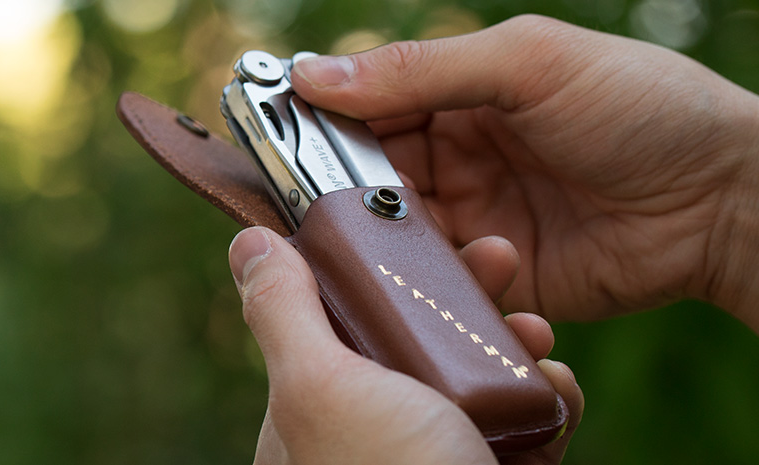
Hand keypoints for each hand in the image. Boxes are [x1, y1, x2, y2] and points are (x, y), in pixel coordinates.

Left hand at [229, 226, 582, 464]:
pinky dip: (541, 400)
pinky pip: (515, 421)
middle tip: (500, 263)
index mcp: (319, 409)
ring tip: (538, 337)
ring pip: (473, 374)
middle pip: (417, 337)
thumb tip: (246, 243)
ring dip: (512, 342)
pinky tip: (556, 393)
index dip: (380, 267)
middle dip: (462, 294)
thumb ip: (285, 314)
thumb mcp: (324, 390)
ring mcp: (431, 456)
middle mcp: (373, 432)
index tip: (419, 232)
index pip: (345, 314)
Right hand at [291, 15, 758, 329]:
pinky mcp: (497, 273)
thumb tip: (314, 73)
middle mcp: (457, 156)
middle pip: (369, 175)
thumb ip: (421, 71)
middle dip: (342, 191)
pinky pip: (444, 281)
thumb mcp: (530, 64)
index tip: (268, 132)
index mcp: (460, 95)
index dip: (317, 117)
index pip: (367, 104)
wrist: (719, 200)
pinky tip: (480, 264)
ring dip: (391, 242)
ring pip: (398, 234)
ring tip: (403, 241)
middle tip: (322, 205)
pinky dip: (442, 279)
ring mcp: (474, 217)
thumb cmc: (638, 108)